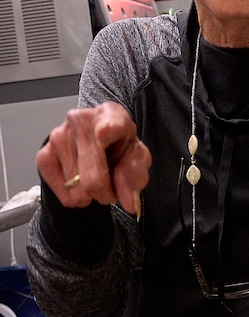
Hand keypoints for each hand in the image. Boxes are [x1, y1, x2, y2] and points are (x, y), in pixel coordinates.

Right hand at [36, 102, 151, 214]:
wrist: (97, 143)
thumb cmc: (119, 147)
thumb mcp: (137, 159)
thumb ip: (135, 177)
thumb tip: (129, 201)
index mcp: (111, 115)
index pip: (110, 123)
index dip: (108, 130)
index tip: (105, 131)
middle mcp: (81, 121)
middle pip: (93, 178)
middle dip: (106, 193)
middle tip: (111, 188)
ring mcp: (58, 137)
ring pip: (77, 190)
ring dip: (90, 195)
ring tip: (96, 177)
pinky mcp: (44, 155)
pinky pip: (63, 193)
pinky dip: (74, 196)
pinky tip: (80, 182)